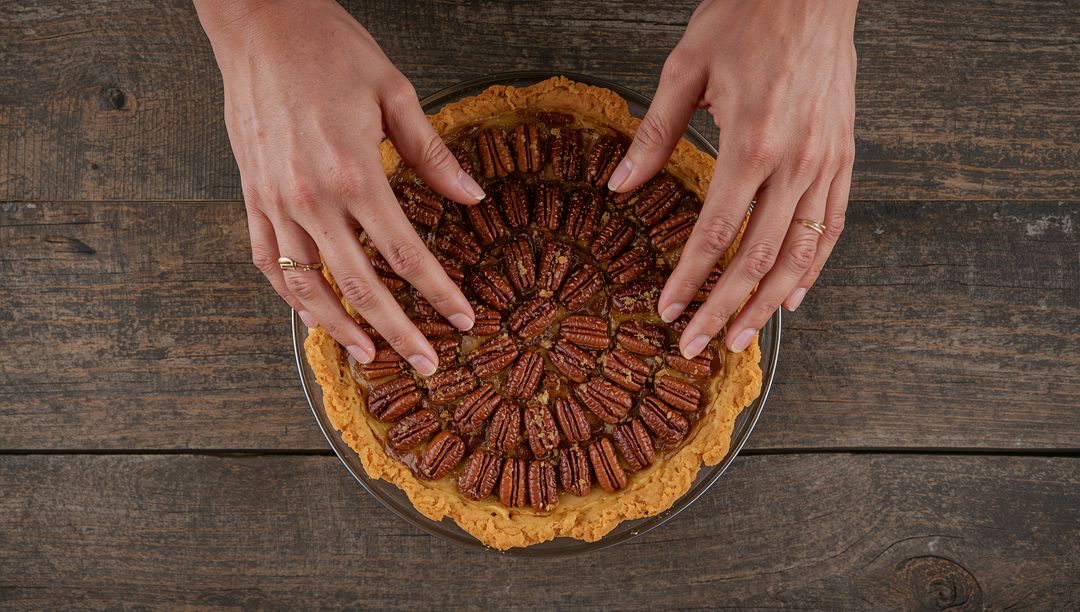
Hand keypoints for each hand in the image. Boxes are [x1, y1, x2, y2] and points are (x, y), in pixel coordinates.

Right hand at [195, 0, 485, 374]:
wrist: (260, 21)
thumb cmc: (328, 49)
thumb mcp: (395, 94)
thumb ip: (433, 154)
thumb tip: (471, 196)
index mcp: (356, 173)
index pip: (406, 253)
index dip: (437, 293)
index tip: (461, 320)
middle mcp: (312, 197)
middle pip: (360, 285)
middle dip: (398, 330)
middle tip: (425, 363)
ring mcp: (276, 200)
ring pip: (308, 285)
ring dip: (340, 327)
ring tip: (368, 354)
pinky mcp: (251, 195)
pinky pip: (267, 260)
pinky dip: (290, 295)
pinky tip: (312, 315)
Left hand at [608, 0, 856, 357]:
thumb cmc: (747, 16)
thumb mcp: (685, 68)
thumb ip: (655, 135)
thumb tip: (620, 186)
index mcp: (750, 142)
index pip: (715, 234)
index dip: (689, 280)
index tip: (667, 311)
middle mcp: (794, 161)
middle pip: (757, 258)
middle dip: (723, 309)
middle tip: (697, 346)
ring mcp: (826, 162)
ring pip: (800, 253)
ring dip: (769, 304)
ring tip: (741, 338)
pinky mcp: (845, 155)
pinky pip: (832, 224)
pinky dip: (814, 266)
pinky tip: (794, 295)